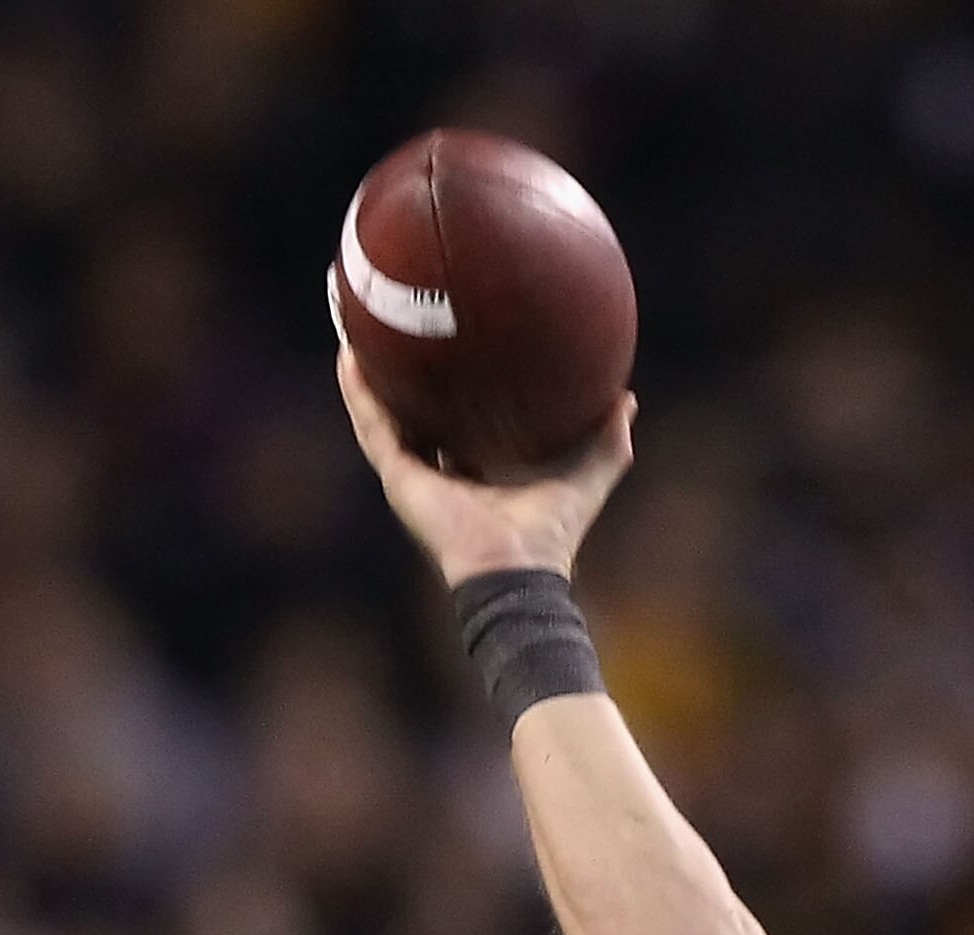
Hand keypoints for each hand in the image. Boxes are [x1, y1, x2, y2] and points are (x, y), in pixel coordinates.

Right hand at [335, 349, 634, 584]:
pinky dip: (358, 393)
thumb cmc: (552, 531)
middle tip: (397, 328)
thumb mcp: (588, 475)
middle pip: (415, 414)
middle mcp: (440, 471)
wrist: (518, 567)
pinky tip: (348, 356)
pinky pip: (372, 425)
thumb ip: (608, 442)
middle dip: (404, 376)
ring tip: (355, 327)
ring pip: (383, 414)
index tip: (455, 350)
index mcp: (478, 471)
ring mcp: (414, 475)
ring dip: (368, 375)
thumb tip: (626, 399)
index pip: (460, 424)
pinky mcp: (398, 477)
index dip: (456, 391)